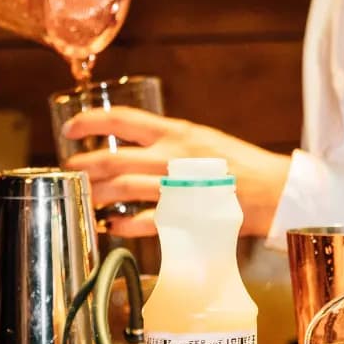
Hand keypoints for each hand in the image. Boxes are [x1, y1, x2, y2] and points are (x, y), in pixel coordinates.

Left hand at [62, 107, 290, 236]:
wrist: (273, 190)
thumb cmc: (237, 163)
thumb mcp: (200, 138)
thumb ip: (169, 139)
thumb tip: (132, 142)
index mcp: (176, 132)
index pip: (122, 119)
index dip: (90, 121)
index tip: (69, 128)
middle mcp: (172, 156)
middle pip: (113, 158)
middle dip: (84, 165)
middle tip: (69, 170)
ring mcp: (176, 187)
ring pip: (122, 188)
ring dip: (97, 193)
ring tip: (85, 196)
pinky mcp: (184, 215)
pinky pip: (144, 221)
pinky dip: (124, 224)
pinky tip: (112, 225)